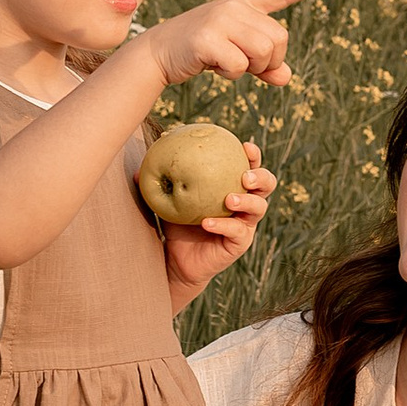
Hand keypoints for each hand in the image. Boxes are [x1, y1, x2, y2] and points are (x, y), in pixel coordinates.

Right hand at [149, 0, 326, 91]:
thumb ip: (265, 66)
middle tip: (245, 64)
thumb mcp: (236, 54)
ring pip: (263, 53)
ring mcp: (221, 20)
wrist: (159, 54)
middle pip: (279, 39)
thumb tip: (286, 77)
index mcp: (243, 5)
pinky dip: (231, 75)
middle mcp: (235, 7)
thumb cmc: (200, 52)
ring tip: (228, 64)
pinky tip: (212, 65)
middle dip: (269, 61)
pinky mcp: (208, 38)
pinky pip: (239, 66)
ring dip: (251, 69)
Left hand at [163, 148, 274, 305]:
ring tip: (228, 198)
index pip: (250, 166)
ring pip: (259, 208)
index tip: (244, 145)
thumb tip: (139, 168)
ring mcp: (245, 225)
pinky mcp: (239, 244)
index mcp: (233, 186)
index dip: (253, 155)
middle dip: (261, 176)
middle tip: (245, 175)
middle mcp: (245, 204)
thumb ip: (160, 183)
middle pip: (267, 185)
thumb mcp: (169, 201)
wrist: (177, 260)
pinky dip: (223, 225)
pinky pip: (237, 232)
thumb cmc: (178, 224)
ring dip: (246, 200)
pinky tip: (207, 222)